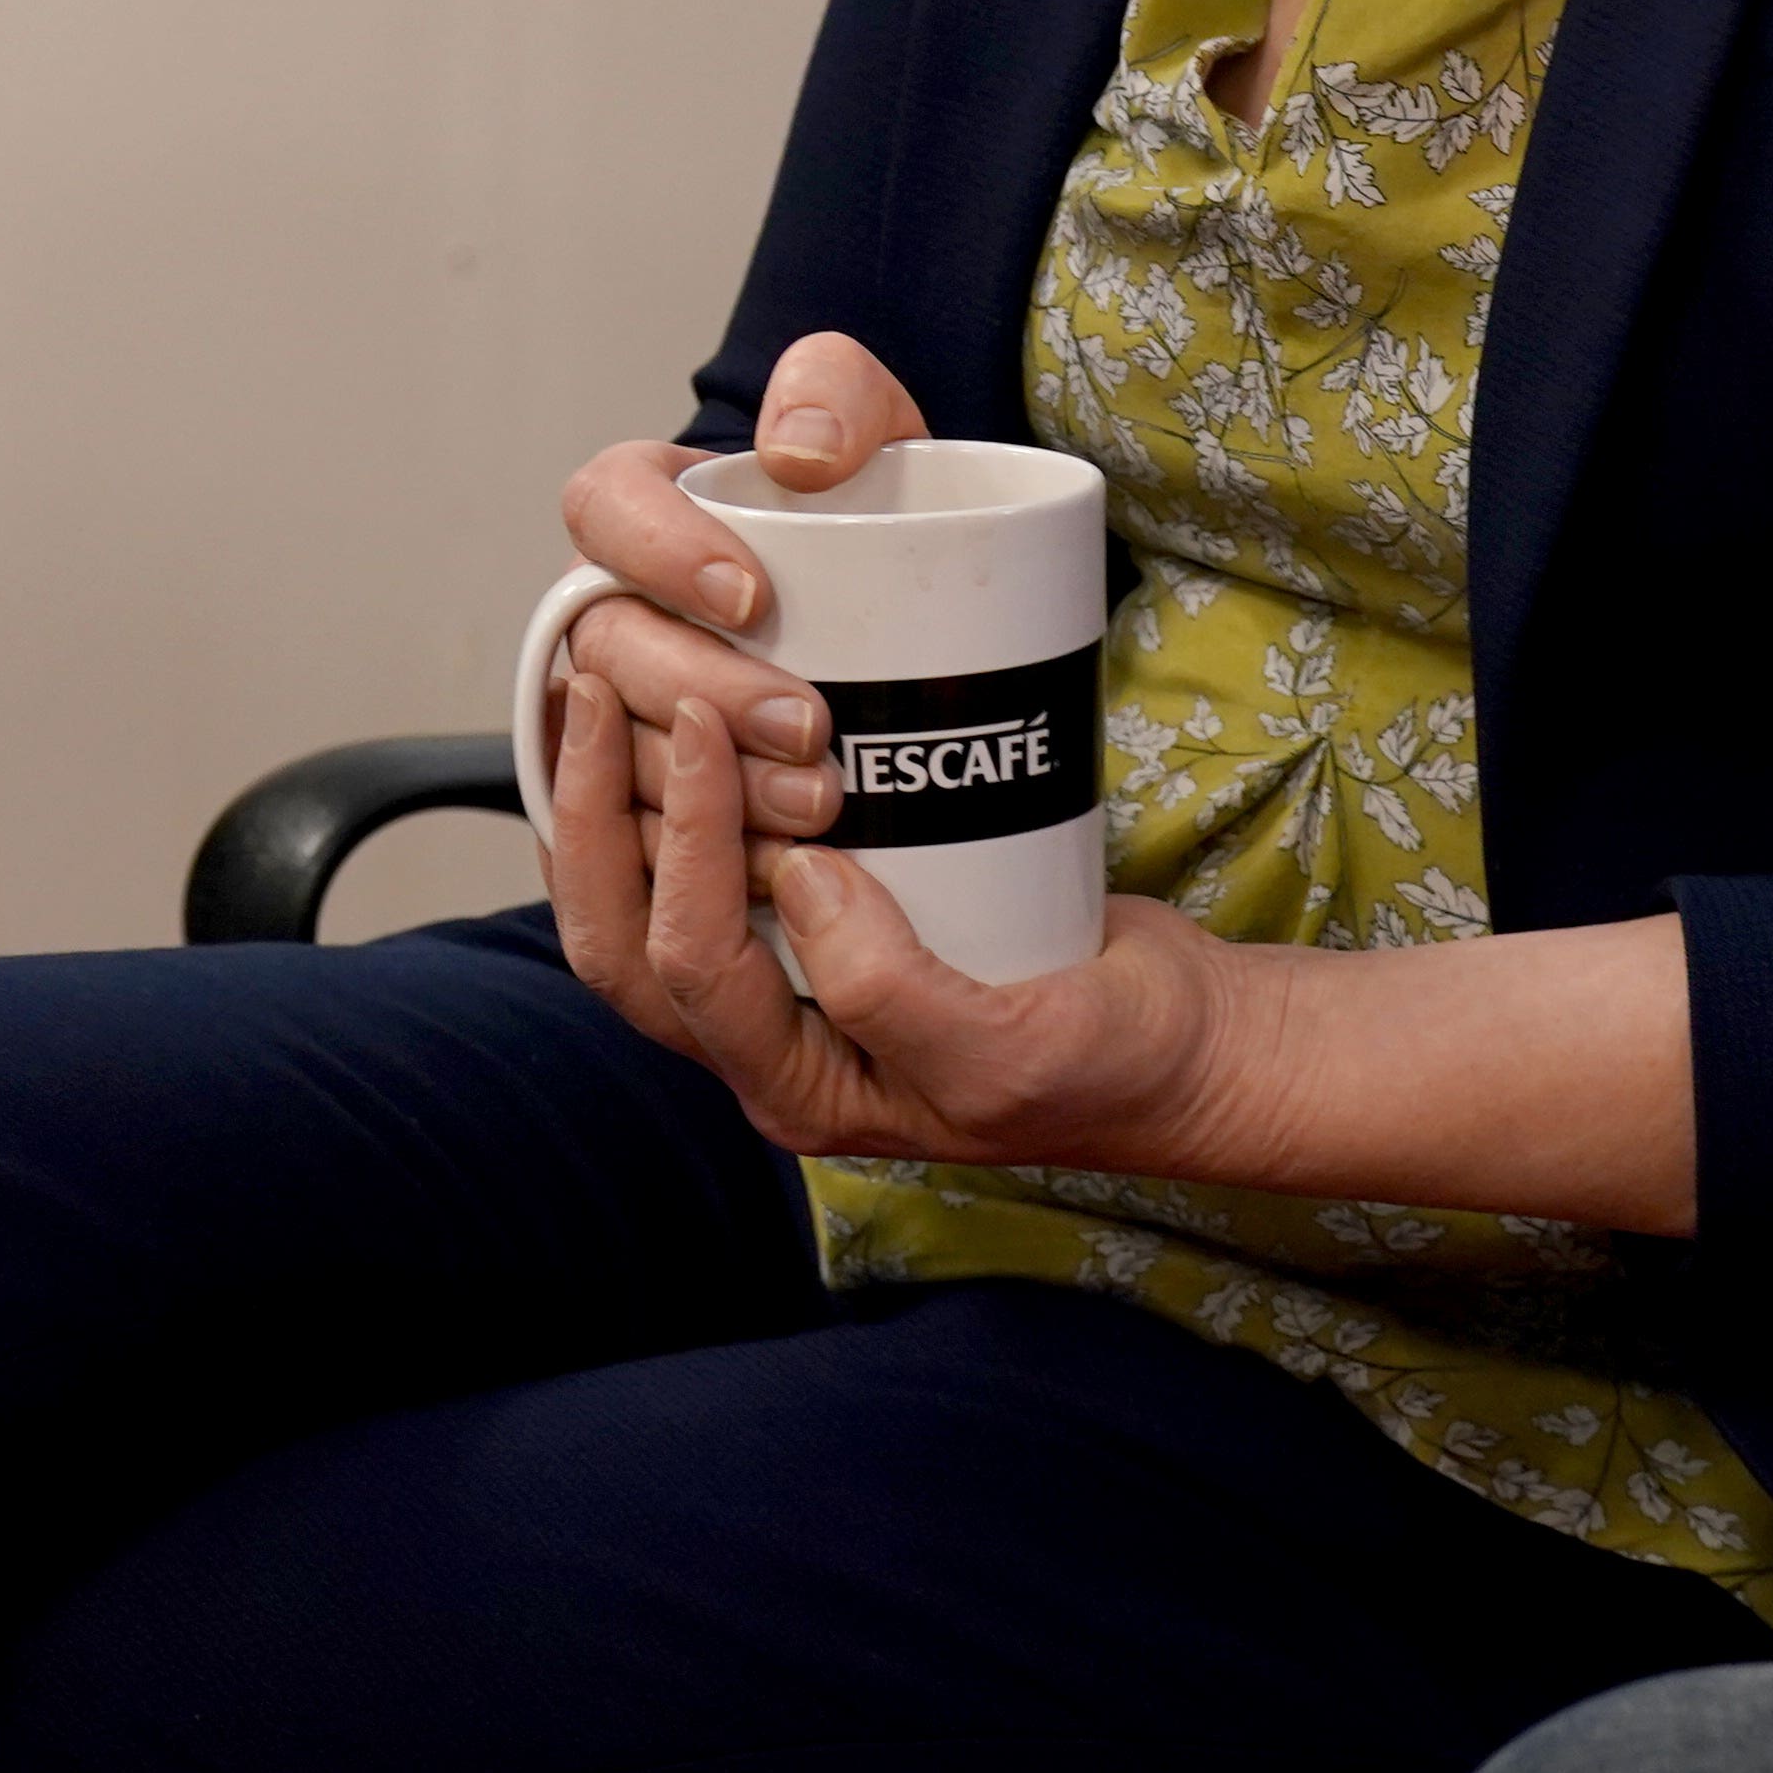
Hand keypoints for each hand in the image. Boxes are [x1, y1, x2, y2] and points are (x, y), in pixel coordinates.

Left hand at [540, 661, 1244, 1175]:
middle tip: (593, 689)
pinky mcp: (820, 918)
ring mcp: (787, 978)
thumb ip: (890, 991)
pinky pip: (706, 861)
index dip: (683, 841)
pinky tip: (662, 718)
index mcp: (796, 1086)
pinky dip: (668, 793)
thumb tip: (798, 883)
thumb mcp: (1008, 1050)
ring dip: (609, 798)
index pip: (689, 964)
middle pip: (621, 936)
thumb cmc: (1110, 1062)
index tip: (707, 722)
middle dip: (589, 814)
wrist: (1182, 1043)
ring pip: (642, 896)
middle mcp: (768, 1039)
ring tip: (600, 687)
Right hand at [552, 330, 934, 899]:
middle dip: (701, 695)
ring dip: (704, 792)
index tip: (753, 595)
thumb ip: (834, 392)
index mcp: (639, 511)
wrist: (914, 619)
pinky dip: (701, 860)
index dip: (657, 555)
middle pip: (608, 655)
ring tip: (815, 807)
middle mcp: (613, 612)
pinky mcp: (659, 799)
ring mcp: (626, 712)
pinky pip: (639, 841)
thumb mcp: (871, 425)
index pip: (605, 511)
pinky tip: (777, 872)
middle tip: (809, 727)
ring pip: (615, 758)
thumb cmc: (874, 515)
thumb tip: (797, 453)